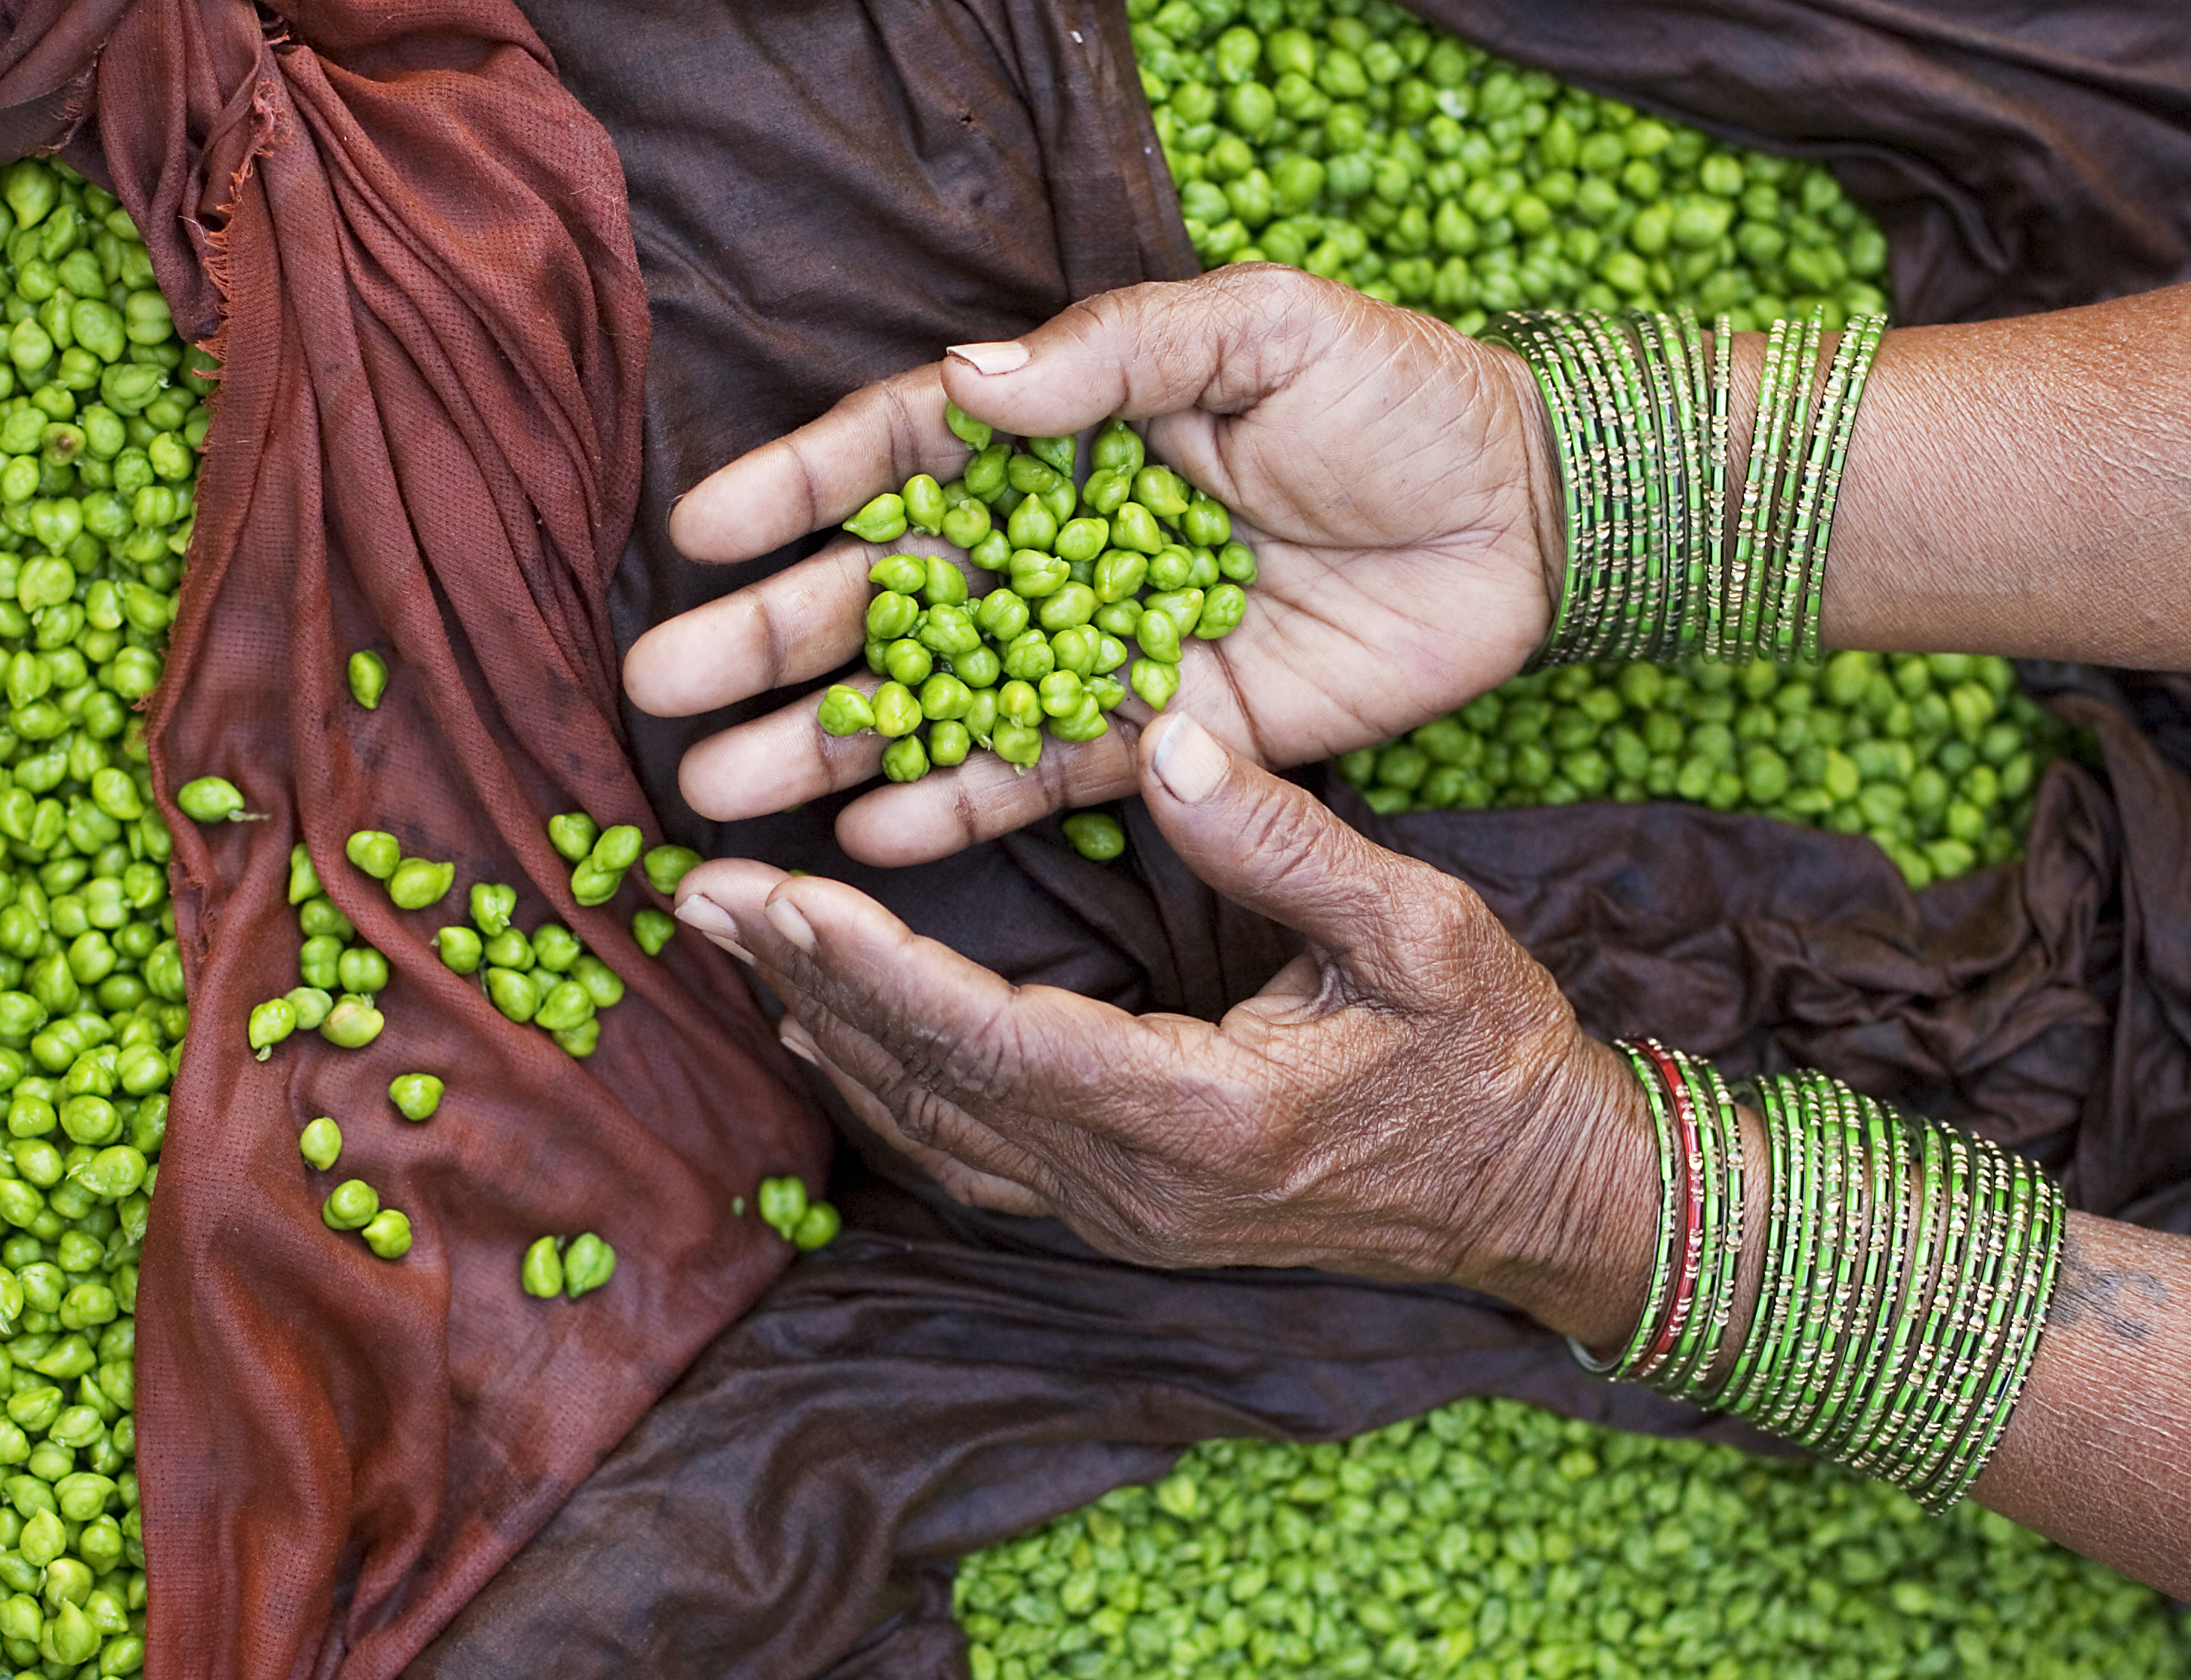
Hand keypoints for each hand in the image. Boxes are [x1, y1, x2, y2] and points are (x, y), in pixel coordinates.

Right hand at [625, 264, 1559, 865]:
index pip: (900, 457)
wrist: (1529, 519)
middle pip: (886, 591)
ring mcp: (1100, 644)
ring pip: (938, 698)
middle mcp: (1058, 542)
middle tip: (662, 688)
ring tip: (724, 788)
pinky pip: (1039, 777)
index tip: (699, 535)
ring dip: (830, 742)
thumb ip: (1113, 355)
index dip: (796, 492)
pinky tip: (868, 839)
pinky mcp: (1162, 733)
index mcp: (1066, 426)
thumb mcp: (1259, 329)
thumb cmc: (1397, 397)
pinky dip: (957, 807)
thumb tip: (966, 386)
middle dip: (771, 640)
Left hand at [667, 709, 1653, 1342]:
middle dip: (806, 987)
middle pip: (927, 1088)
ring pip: (930, 1134)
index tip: (765, 891)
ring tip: (737, 944)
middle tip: (695, 895)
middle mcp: (1133, 1187)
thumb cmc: (1491, 1059)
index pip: (990, 1040)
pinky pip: (967, 1160)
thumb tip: (1163, 733)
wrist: (1538, 1198)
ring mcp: (1122, 1215)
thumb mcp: (1420, 931)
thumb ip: (1288, 840)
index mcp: (1199, 1116)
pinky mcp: (1123, 1214)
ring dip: (826, 1036)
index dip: (867, 967)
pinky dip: (884, 1090)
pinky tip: (828, 1033)